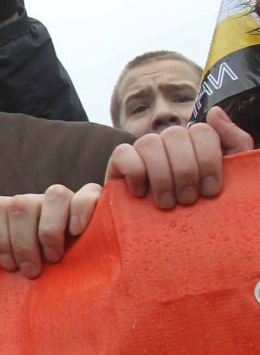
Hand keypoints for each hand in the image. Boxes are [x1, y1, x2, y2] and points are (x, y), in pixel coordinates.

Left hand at [0, 183, 101, 277]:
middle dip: (23, 241)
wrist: (81, 269)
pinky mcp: (96, 201)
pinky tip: (77, 233)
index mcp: (13, 210)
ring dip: (50, 230)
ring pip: (54, 194)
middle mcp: (37, 200)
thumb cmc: (38, 266)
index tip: (8, 266)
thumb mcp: (11, 257)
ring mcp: (66, 199)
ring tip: (54, 258)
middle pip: (21, 203)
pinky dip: (81, 212)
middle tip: (31, 271)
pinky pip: (88, 194)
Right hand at [105, 106, 252, 207]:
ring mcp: (143, 152)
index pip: (202, 131)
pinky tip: (141, 193)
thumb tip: (215, 112)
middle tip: (187, 200)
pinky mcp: (118, 164)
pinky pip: (123, 153)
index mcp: (195, 144)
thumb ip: (234, 143)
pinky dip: (135, 172)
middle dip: (185, 171)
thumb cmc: (203, 211)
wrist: (169, 242)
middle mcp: (169, 143)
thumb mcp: (229, 180)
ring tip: (167, 203)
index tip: (210, 191)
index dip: (208, 159)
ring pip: (149, 142)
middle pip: (176, 134)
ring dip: (161, 176)